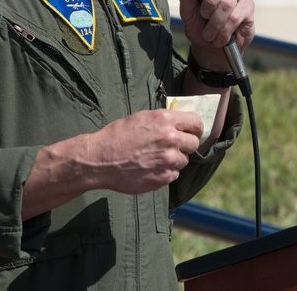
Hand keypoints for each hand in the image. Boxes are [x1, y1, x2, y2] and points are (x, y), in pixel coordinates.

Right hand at [85, 109, 203, 193]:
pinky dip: (165, 173)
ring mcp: (168, 160)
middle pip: (194, 144)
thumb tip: (181, 125)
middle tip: (172, 147)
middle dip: (186, 145)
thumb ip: (165, 121)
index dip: (195, 128)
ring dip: (174, 160)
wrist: (100, 159)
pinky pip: (173, 174)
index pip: (197, 122)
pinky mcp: (163, 177)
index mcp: (166, 120)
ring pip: (184, 161)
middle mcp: (171, 139)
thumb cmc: (117, 136)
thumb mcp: (142, 117)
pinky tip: (150, 168)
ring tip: (155, 158)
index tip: (192, 132)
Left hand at [177, 0, 254, 71]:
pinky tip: (220, 37)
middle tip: (203, 14)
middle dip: (209, 0)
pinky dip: (225, 29)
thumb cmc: (199, 26)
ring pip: (228, 1)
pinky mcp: (248, 9)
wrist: (212, 50)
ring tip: (209, 34)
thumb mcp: (187, 12)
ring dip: (215, 21)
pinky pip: (236, 15)